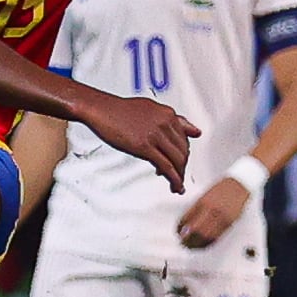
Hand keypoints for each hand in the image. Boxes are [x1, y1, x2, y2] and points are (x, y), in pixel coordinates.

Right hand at [83, 91, 199, 191]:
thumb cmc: (120, 110)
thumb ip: (174, 121)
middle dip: (182, 166)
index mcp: (168, 114)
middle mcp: (165, 123)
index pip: (184, 138)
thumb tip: (195, 131)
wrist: (101, 109)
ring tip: (178, 185)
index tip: (179, 162)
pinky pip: (166, 166)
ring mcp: (156, 134)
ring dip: (180, 175)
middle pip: (183, 150)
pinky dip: (174, 179)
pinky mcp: (145, 146)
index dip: (182, 153)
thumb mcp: (152, 109)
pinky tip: (175, 186)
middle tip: (178, 176)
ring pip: (177, 160)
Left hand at [174, 176, 248, 248]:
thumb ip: (195, 208)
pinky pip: (217, 236)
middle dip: (187, 238)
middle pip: (195, 230)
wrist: (239, 185)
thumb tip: (186, 222)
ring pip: (206, 236)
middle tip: (183, 241)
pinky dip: (208, 241)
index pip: (186, 219)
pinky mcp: (229, 223)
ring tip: (192, 245)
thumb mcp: (205, 195)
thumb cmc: (222, 188)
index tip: (178, 231)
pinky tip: (204, 242)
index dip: (180, 227)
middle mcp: (211, 210)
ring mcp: (221, 217)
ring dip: (197, 242)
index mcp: (203, 202)